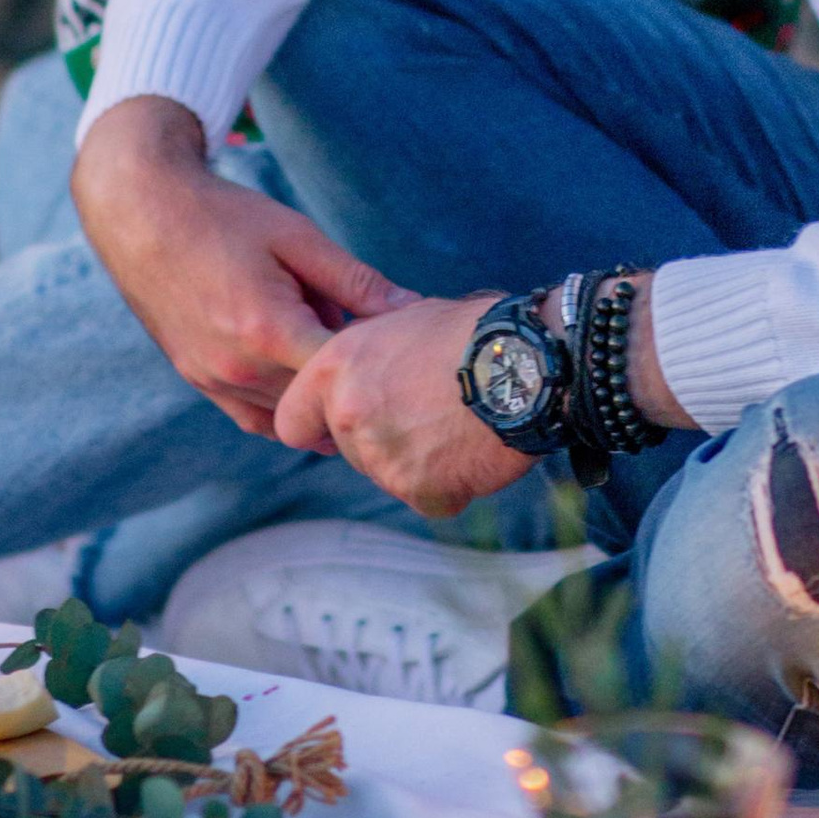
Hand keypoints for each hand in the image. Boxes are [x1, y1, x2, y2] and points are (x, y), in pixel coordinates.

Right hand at [71, 96, 415, 433]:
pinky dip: (284, 407)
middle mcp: (238, 369)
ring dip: (317, 396)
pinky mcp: (198, 380)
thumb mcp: (299, 238)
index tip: (400, 346)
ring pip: (288, 417)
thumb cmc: (224, 217)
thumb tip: (413, 309)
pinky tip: (302, 372)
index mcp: (269, 331)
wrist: (141, 213)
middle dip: (351, 381)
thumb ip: (356, 282)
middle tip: (377, 354)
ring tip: (337, 357)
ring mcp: (213, 381)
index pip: (345, 377)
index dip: (379, 363)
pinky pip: (254, 418)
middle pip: (320, 402)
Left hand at [273, 293, 534, 517]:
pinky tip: (475, 452)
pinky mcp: (417, 489)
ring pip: (387, 475)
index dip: (316, 425)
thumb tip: (358, 366)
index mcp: (334, 367)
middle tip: (428, 415)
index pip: (292, 421)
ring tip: (459, 427)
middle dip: (380, 440)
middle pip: (348, 450)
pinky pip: (428, 498)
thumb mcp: (404, 319)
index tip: (340, 425)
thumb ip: (368, 350)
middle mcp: (348, 414)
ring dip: (417, 461)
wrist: (526, 363)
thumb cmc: (472, 330)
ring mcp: (381, 458)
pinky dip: (450, 484)